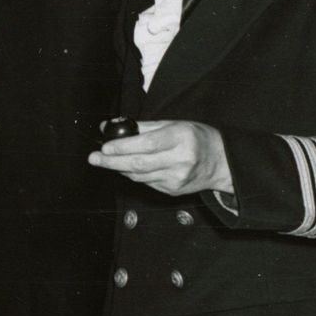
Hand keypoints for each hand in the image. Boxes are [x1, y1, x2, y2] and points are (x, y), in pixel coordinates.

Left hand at [87, 120, 234, 198]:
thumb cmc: (195, 138)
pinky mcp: (173, 191)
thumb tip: (110, 127)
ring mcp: (177, 178)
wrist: (221, 162)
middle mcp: (180, 160)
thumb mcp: (174, 124)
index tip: (105, 148)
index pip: (147, 144)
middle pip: (139, 164)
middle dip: (112, 162)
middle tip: (94, 159)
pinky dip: (133, 175)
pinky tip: (126, 168)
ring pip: (140, 176)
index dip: (123, 148)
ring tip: (106, 161)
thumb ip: (142, 127)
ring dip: (120, 169)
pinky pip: (146, 183)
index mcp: (181, 138)